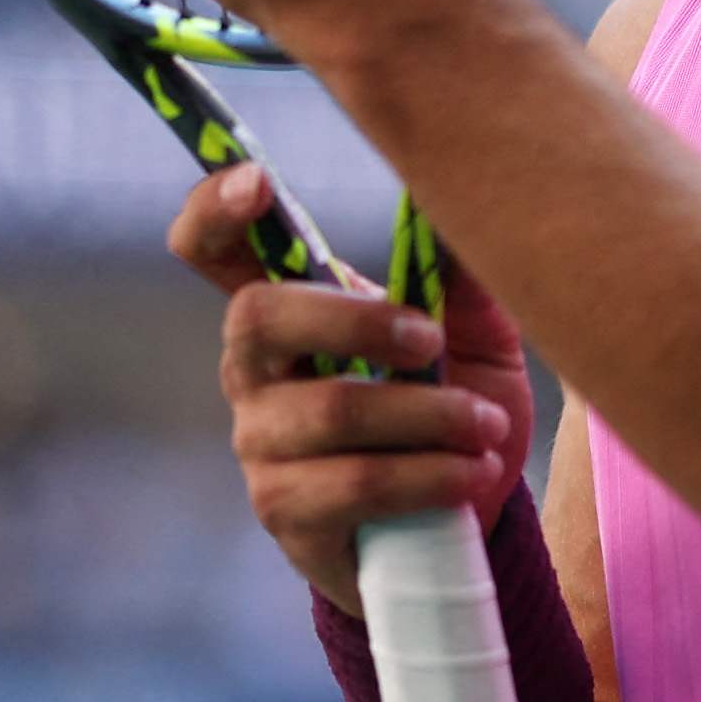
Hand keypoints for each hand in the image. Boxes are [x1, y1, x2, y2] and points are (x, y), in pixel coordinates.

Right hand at [167, 163, 529, 612]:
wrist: (464, 518)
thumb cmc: (456, 411)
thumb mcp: (476, 341)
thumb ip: (463, 281)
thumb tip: (467, 202)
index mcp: (288, 309)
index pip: (213, 249)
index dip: (215, 208)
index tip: (258, 182)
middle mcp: (254, 369)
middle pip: (258, 314)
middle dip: (357, 320)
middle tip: (431, 342)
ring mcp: (259, 442)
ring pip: (331, 410)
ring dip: (429, 417)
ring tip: (488, 431)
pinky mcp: (286, 511)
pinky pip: (354, 484)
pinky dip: (428, 475)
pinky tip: (470, 475)